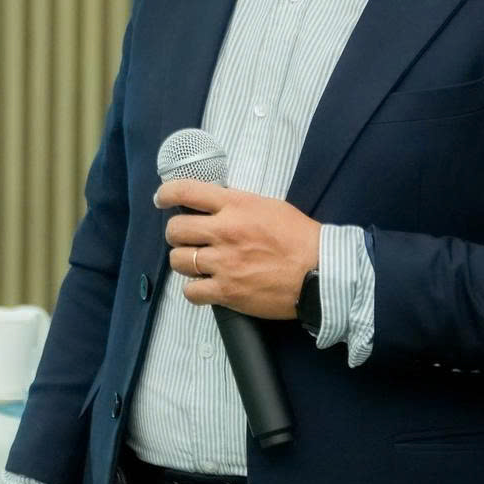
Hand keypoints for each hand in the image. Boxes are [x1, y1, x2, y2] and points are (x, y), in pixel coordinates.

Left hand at [154, 181, 320, 319]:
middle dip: (177, 234)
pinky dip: (195, 290)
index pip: (185, 191)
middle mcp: (224, 232)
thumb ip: (237, 204)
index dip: (166, 194)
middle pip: (175, 230)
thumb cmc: (300, 239)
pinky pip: (191, 292)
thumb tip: (213, 205)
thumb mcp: (268, 206)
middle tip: (188, 239)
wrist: (321, 273)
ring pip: (178, 261)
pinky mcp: (227, 292)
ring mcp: (223, 264)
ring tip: (198, 264)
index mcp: (235, 206)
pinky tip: (206, 286)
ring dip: (184, 262)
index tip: (162, 199)